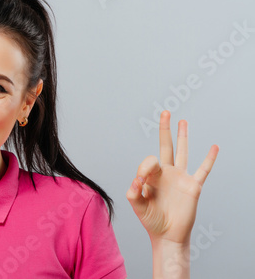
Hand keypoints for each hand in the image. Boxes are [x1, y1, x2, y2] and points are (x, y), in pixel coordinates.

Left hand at [126, 110, 218, 244]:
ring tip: (182, 121)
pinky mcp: (193, 186)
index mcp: (151, 176)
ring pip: (182, 152)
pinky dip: (209, 158)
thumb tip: (137, 179)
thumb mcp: (137, 206)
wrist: (167, 235)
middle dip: (165, 129)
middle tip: (165, 112)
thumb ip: (133, 192)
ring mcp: (180, 178)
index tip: (141, 182)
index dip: (144, 169)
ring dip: (183, 136)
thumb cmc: (151, 220)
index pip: (148, 161)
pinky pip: (203, 169)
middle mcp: (166, 173)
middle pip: (166, 146)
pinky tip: (214, 147)